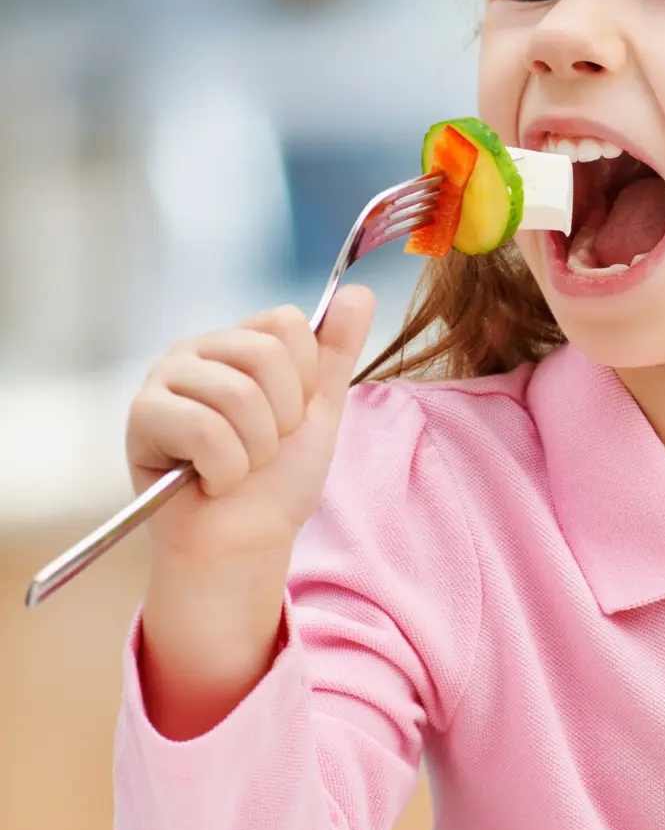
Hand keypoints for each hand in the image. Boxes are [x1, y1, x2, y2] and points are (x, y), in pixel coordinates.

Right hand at [127, 287, 377, 563]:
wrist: (248, 538)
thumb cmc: (279, 476)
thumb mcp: (320, 408)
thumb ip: (338, 349)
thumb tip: (360, 291)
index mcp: (237, 342)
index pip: (287, 324)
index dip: (304, 381)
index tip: (289, 417)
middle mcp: (194, 350)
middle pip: (265, 355)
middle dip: (281, 418)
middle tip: (261, 447)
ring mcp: (162, 379)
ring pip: (238, 395)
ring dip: (254, 449)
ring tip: (236, 466)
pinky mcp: (140, 416)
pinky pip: (204, 430)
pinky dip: (225, 469)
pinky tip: (208, 480)